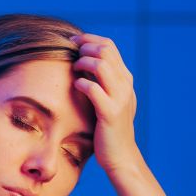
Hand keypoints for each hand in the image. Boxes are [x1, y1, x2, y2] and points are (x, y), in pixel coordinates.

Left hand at [71, 34, 141, 173]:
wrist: (121, 156)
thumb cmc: (109, 128)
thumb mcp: (110, 99)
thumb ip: (102, 81)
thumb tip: (81, 61)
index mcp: (125, 79)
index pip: (109, 46)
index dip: (89, 39)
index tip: (72, 42)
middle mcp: (126, 85)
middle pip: (106, 50)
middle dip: (84, 47)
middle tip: (70, 54)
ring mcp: (120, 98)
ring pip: (101, 65)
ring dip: (83, 63)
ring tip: (73, 69)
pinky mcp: (110, 113)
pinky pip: (94, 90)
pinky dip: (82, 83)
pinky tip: (75, 86)